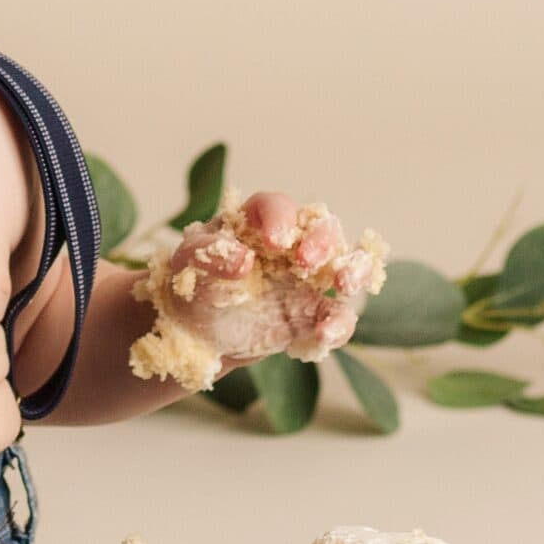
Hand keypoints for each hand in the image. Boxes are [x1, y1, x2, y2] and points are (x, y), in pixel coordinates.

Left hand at [143, 188, 386, 369]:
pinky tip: (324, 336)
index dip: (280, 220)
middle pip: (323, 229)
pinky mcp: (313, 315)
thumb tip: (243, 260)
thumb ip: (209, 254)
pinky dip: (339, 325)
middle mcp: (292, 245)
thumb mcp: (189, 262)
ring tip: (344, 284)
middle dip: (323, 241)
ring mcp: (307, 280)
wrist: (198, 330)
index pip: (277, 208)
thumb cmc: (193, 283)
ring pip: (345, 265)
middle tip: (307, 261)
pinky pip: (337, 316)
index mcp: (258, 222)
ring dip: (354, 270)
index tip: (274, 242)